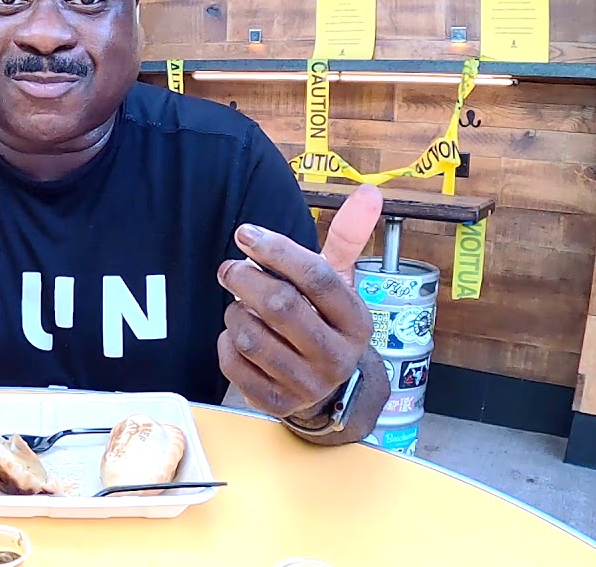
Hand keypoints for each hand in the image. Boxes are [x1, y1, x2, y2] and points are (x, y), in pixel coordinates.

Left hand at [217, 184, 383, 421]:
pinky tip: (237, 336)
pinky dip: (226, 343)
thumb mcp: (340, 282)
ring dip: (234, 312)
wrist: (327, 388)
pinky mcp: (275, 403)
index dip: (277, 251)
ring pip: (250, 335)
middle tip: (228, 268)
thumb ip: (347, 237)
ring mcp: (306, 384)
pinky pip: (233, 363)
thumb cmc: (324, 319)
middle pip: (279, 306)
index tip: (245, 233)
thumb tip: (370, 191)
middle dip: (244, 279)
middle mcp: (336, 356)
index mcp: (356, 321)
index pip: (317, 277)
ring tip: (240, 306)